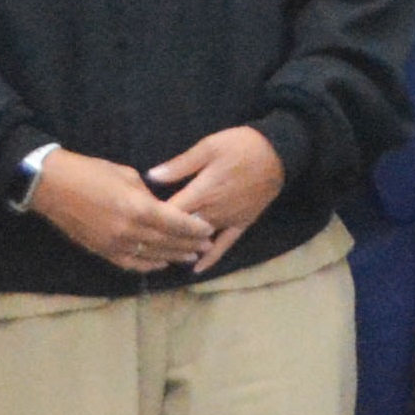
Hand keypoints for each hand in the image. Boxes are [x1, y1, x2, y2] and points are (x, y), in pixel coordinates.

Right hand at [33, 150, 213, 273]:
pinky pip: (130, 263)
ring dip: (173, 257)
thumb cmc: (90, 172)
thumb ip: (149, 196)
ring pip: (152, 256)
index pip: (177, 223)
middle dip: (190, 245)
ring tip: (190, 257)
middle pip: (168, 243)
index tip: (209, 231)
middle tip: (207, 247)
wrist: (50, 185)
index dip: (195, 229)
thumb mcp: (127, 176)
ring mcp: (114, 244)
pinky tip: (161, 264)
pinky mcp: (101, 251)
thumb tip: (164, 208)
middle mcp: (129, 230)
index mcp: (138, 208)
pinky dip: (148, 265)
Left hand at [146, 125, 287, 272]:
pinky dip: (210, 258)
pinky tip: (197, 269)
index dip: (150, 219)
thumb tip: (151, 176)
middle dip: (162, 236)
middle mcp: (213, 211)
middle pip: (181, 230)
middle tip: (143, 238)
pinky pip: (225, 245)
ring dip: (181, 247)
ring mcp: (229, 219)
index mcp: (202, 191)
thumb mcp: (208, 147)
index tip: (135, 219)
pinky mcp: (242, 223)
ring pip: (199, 239)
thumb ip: (180, 165)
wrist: (279, 152)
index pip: (169, 213)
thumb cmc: (241, 145)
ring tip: (160, 254)